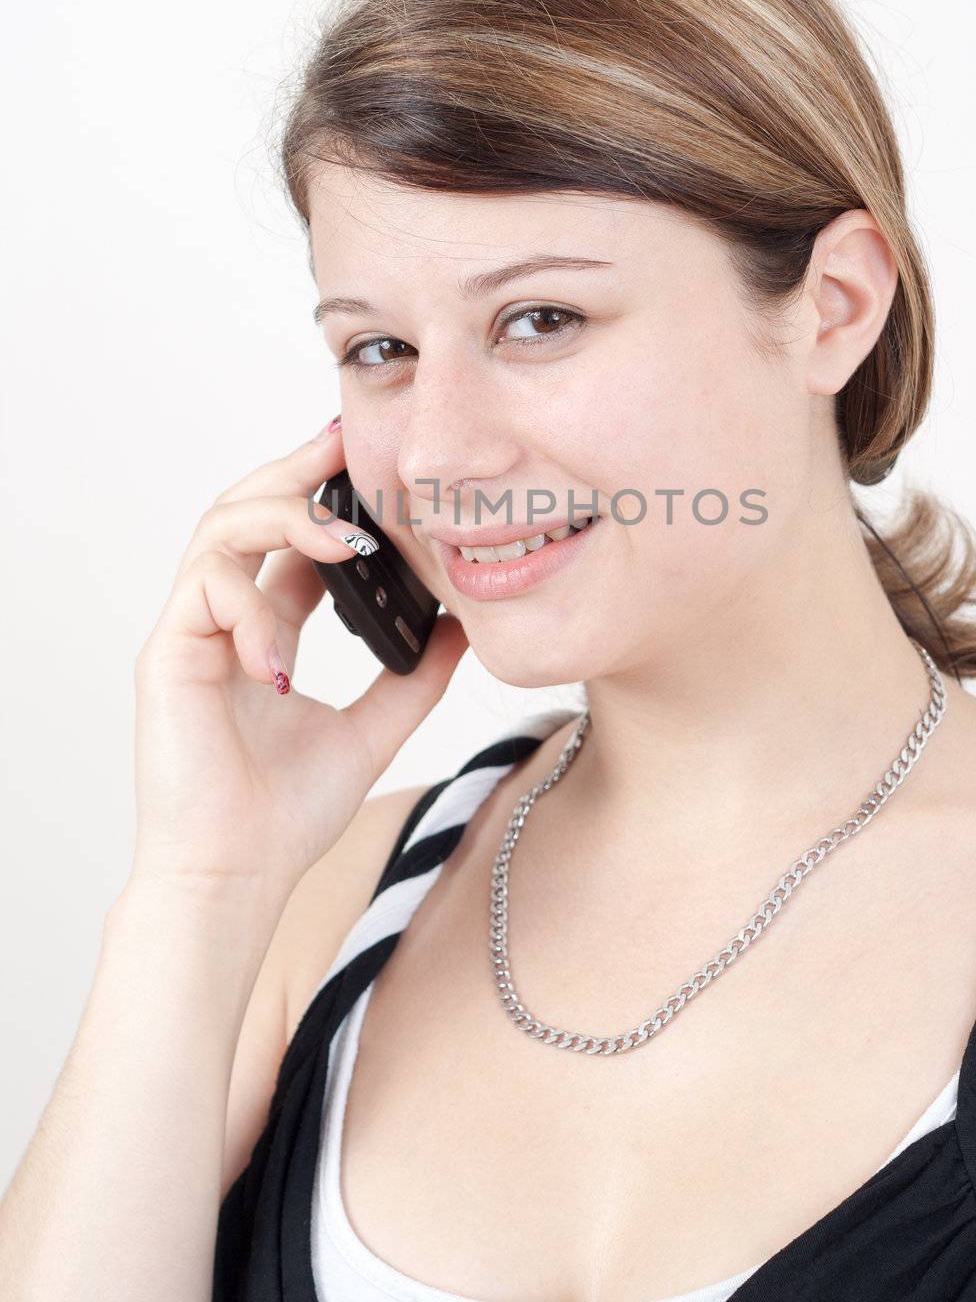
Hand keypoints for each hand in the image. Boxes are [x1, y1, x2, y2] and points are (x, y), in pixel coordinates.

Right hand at [128, 419, 467, 899]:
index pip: (290, 537)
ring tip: (341, 539)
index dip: (327, 494)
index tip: (372, 460)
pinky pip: (204, 589)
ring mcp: (192, 633)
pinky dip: (251, 605)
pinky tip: (284, 656)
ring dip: (282, 518)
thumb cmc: (285, 815)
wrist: (236, 878)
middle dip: (296, 469)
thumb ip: (414, 678)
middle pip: (248, 511)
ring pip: (220, 529)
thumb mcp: (374, 731)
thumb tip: (464, 625)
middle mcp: (225, 619)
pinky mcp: (166, 656)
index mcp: (266, 628)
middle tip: (344, 442)